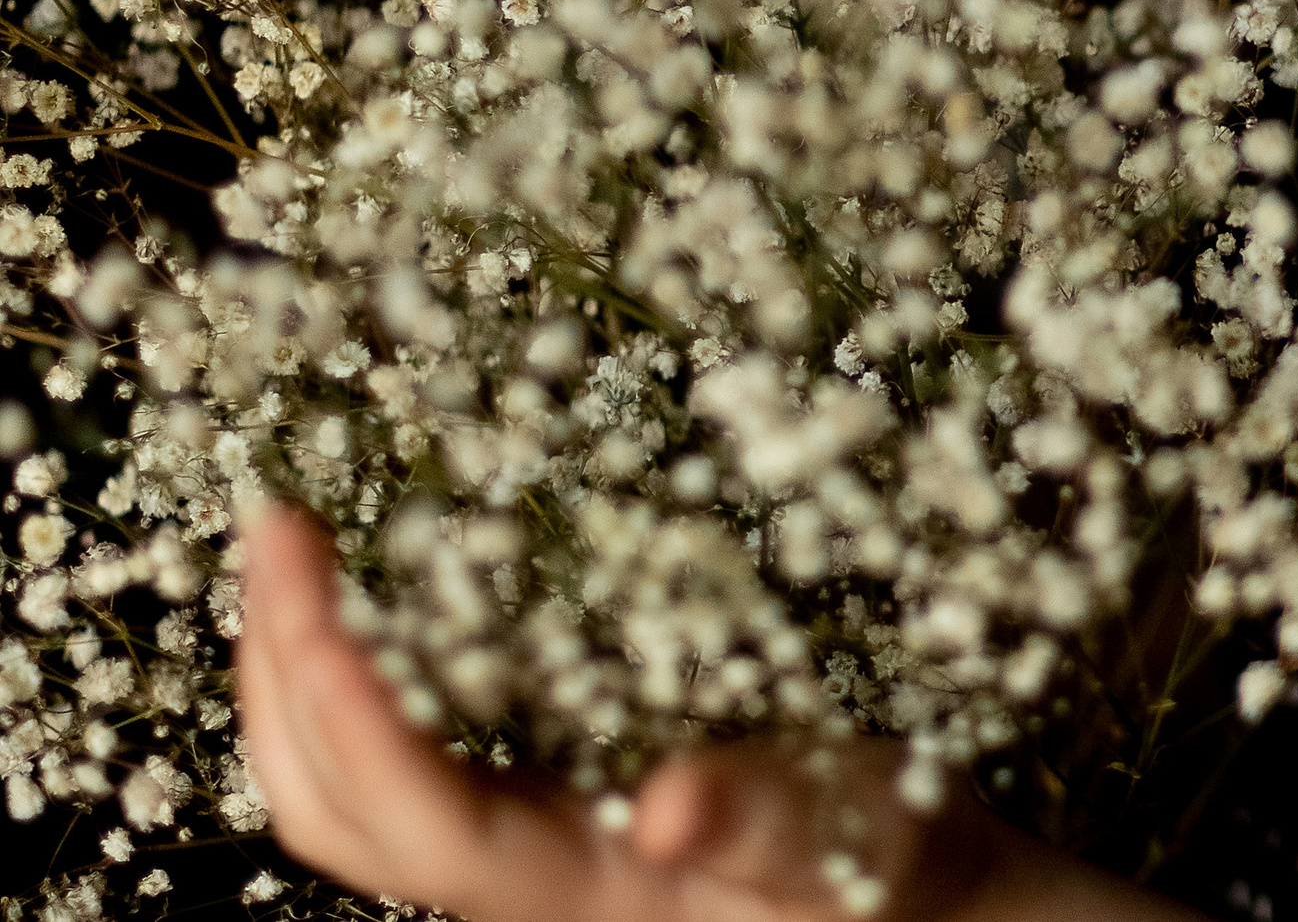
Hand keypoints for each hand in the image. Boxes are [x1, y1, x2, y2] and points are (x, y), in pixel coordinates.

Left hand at [237, 505, 1192, 921]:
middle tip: (277, 525)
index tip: (307, 569)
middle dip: (277, 669)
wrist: (908, 892)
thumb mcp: (853, 833)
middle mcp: (515, 876)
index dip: (341, 701)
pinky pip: (390, 758)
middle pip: (330, 808)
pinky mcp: (527, 805)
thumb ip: (767, 821)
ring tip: (294, 553)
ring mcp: (510, 845)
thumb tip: (669, 803)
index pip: (414, 813)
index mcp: (574, 884)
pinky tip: (375, 600)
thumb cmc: (883, 862)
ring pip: (339, 791)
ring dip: (291, 673)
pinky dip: (349, 675)